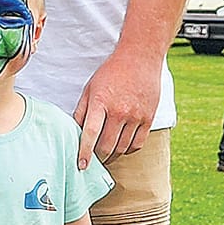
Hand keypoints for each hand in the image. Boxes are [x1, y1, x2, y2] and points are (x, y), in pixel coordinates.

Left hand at [73, 44, 163, 167]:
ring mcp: (136, 115)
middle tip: (93, 161)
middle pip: (107, 146)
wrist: (140, 57)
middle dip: (98, 158)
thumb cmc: (111, 73)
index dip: (85, 153)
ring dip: (112, 155)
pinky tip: (121, 147)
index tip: (81, 166)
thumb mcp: (90, 88)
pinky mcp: (148, 118)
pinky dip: (127, 150)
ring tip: (106, 155)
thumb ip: (82, 111)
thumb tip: (75, 134)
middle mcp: (119, 111)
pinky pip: (137, 144)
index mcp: (101, 102)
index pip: (91, 134)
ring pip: (122, 148)